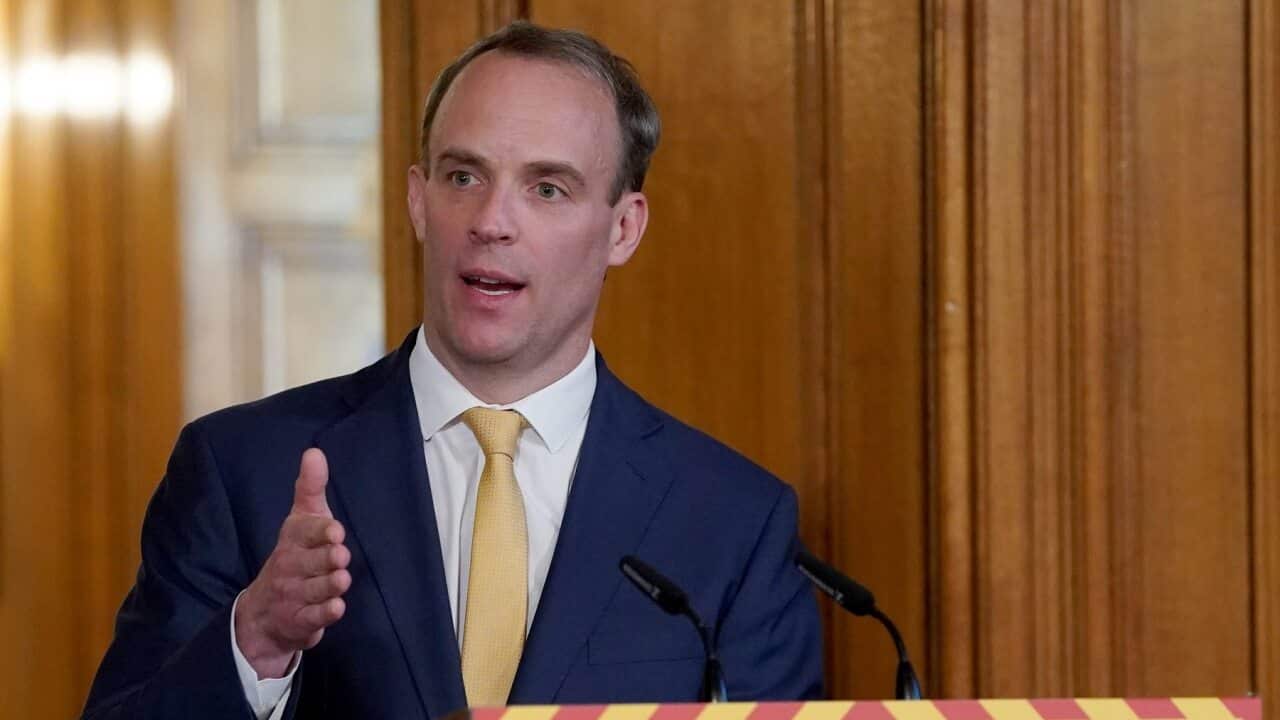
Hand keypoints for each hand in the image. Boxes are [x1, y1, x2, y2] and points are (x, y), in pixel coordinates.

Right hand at [234, 448, 351, 678]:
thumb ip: (310, 488)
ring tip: (341, 580)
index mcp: (292, 539)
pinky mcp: (300, 621)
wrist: (265, 611)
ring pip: (314, 590)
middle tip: (340, 556)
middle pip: (311, 562)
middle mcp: (290, 566)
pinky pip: (313, 617)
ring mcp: (293, 595)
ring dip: (329, 585)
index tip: (335, 531)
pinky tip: (337, 608)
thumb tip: (314, 452)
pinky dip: (325, 614)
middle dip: (326, 559)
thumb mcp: (302, 520)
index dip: (320, 532)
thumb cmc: (296, 555)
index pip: (305, 532)